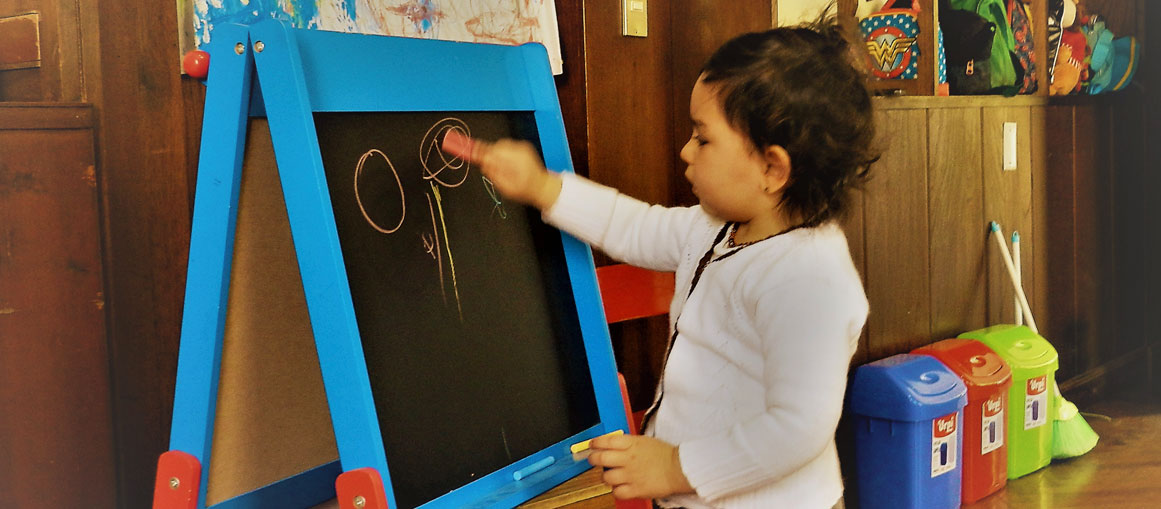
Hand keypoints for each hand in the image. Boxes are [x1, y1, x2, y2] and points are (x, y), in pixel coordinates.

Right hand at [442, 130, 560, 209]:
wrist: (542, 187)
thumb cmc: (523, 190)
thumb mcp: (505, 187)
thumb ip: (493, 173)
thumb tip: (482, 161)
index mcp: (514, 161)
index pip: (489, 151)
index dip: (476, 150)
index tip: (463, 147)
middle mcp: (518, 150)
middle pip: (494, 146)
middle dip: (488, 154)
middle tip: (486, 165)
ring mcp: (522, 146)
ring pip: (500, 146)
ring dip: (496, 153)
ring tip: (502, 169)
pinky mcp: (523, 146)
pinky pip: (507, 146)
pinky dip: (503, 153)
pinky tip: (508, 164)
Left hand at [587, 433, 694, 499]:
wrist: (679, 469)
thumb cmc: (665, 455)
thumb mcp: (645, 441)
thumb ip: (628, 443)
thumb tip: (613, 444)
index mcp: (631, 444)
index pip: (605, 441)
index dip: (595, 443)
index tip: (592, 445)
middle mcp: (628, 459)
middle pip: (600, 459)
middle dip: (593, 459)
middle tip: (594, 459)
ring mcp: (630, 475)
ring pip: (606, 477)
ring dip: (605, 477)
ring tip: (610, 475)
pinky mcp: (635, 489)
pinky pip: (617, 492)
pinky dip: (616, 490)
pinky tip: (620, 487)